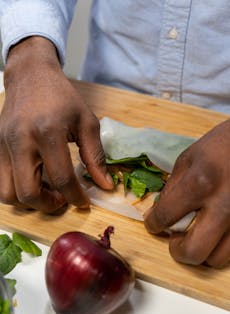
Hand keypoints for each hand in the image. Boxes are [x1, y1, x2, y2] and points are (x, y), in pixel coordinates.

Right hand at [0, 37, 112, 212]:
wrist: (31, 76)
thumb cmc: (62, 98)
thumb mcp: (87, 122)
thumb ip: (96, 156)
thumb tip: (105, 185)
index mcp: (48, 132)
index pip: (61, 178)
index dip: (75, 196)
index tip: (83, 201)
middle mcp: (20, 141)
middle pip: (28, 193)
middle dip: (48, 206)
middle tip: (62, 199)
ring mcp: (2, 145)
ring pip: (8, 193)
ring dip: (30, 201)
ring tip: (47, 190)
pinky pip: (0, 181)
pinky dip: (17, 189)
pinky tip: (34, 179)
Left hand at [144, 119, 229, 267]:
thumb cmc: (220, 145)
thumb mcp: (188, 159)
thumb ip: (171, 189)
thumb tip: (157, 214)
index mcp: (201, 183)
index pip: (166, 216)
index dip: (153, 224)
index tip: (153, 224)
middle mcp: (224, 205)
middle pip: (194, 252)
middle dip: (177, 251)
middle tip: (175, 239)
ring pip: (217, 259)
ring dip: (201, 252)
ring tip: (197, 234)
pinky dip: (219, 246)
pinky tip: (215, 230)